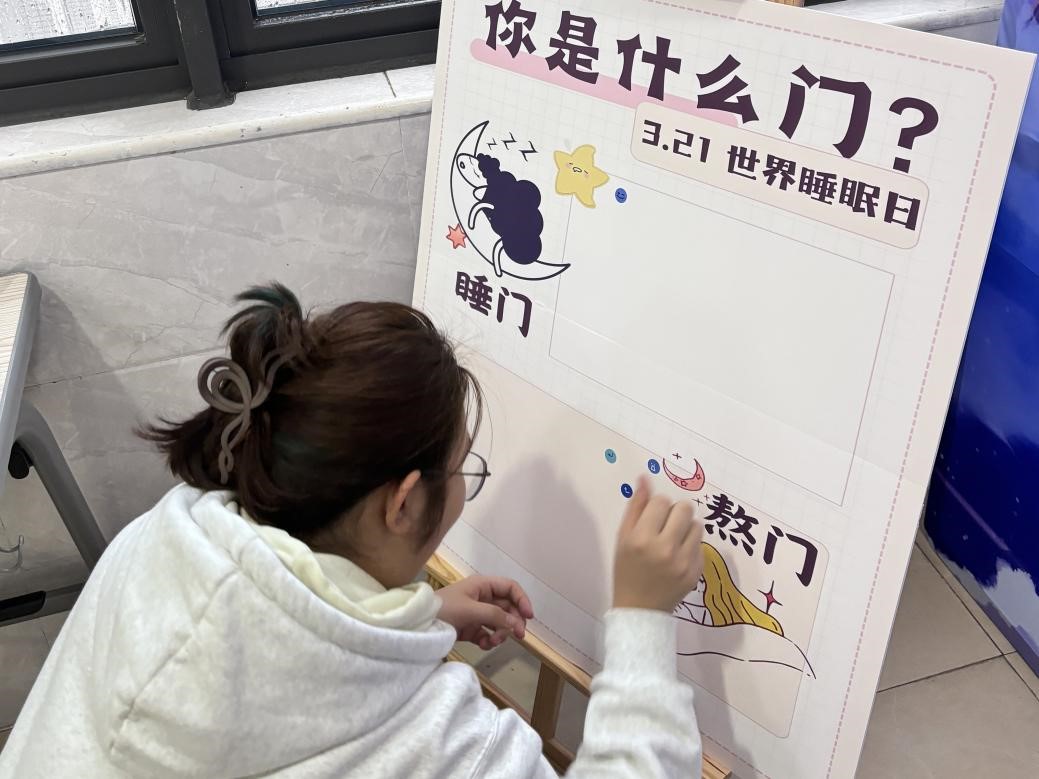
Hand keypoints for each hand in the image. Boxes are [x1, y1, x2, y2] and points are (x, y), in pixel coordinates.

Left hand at [437, 575, 534, 650]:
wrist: (418, 625)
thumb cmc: (444, 609)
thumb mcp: (470, 610)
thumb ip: (494, 616)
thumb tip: (515, 623)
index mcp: (482, 585)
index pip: (510, 588)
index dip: (522, 600)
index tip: (529, 617)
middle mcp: (481, 597)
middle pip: (507, 608)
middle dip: (512, 622)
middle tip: (518, 636)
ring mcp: (476, 613)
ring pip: (499, 623)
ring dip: (500, 633)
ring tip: (492, 642)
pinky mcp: (470, 628)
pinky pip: (487, 634)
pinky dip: (488, 641)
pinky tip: (482, 645)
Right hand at [613, 476, 704, 611]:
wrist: (640, 609)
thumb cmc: (627, 570)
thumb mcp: (623, 538)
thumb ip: (635, 507)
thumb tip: (645, 478)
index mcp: (642, 538)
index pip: (662, 501)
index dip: (656, 507)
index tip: (652, 518)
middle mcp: (665, 548)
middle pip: (685, 508)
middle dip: (675, 513)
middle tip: (665, 526)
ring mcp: (683, 562)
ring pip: (697, 525)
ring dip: (686, 528)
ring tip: (674, 540)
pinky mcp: (697, 572)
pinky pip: (701, 544)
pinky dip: (691, 546)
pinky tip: (678, 557)